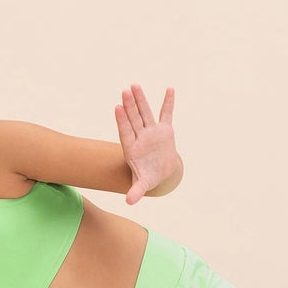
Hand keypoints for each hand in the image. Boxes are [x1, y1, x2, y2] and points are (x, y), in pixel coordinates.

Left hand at [114, 82, 177, 205]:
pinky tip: (170, 89)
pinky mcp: (164, 129)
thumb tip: (129, 202)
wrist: (161, 172)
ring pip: (145, 113)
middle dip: (129, 106)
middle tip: (124, 91)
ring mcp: (152, 131)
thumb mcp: (143, 183)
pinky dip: (168, 102)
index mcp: (132, 147)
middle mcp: (140, 136)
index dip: (122, 120)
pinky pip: (166, 113)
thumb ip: (136, 190)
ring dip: (141, 99)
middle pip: (134, 119)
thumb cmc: (149, 177)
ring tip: (135, 85)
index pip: (126, 132)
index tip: (117, 108)